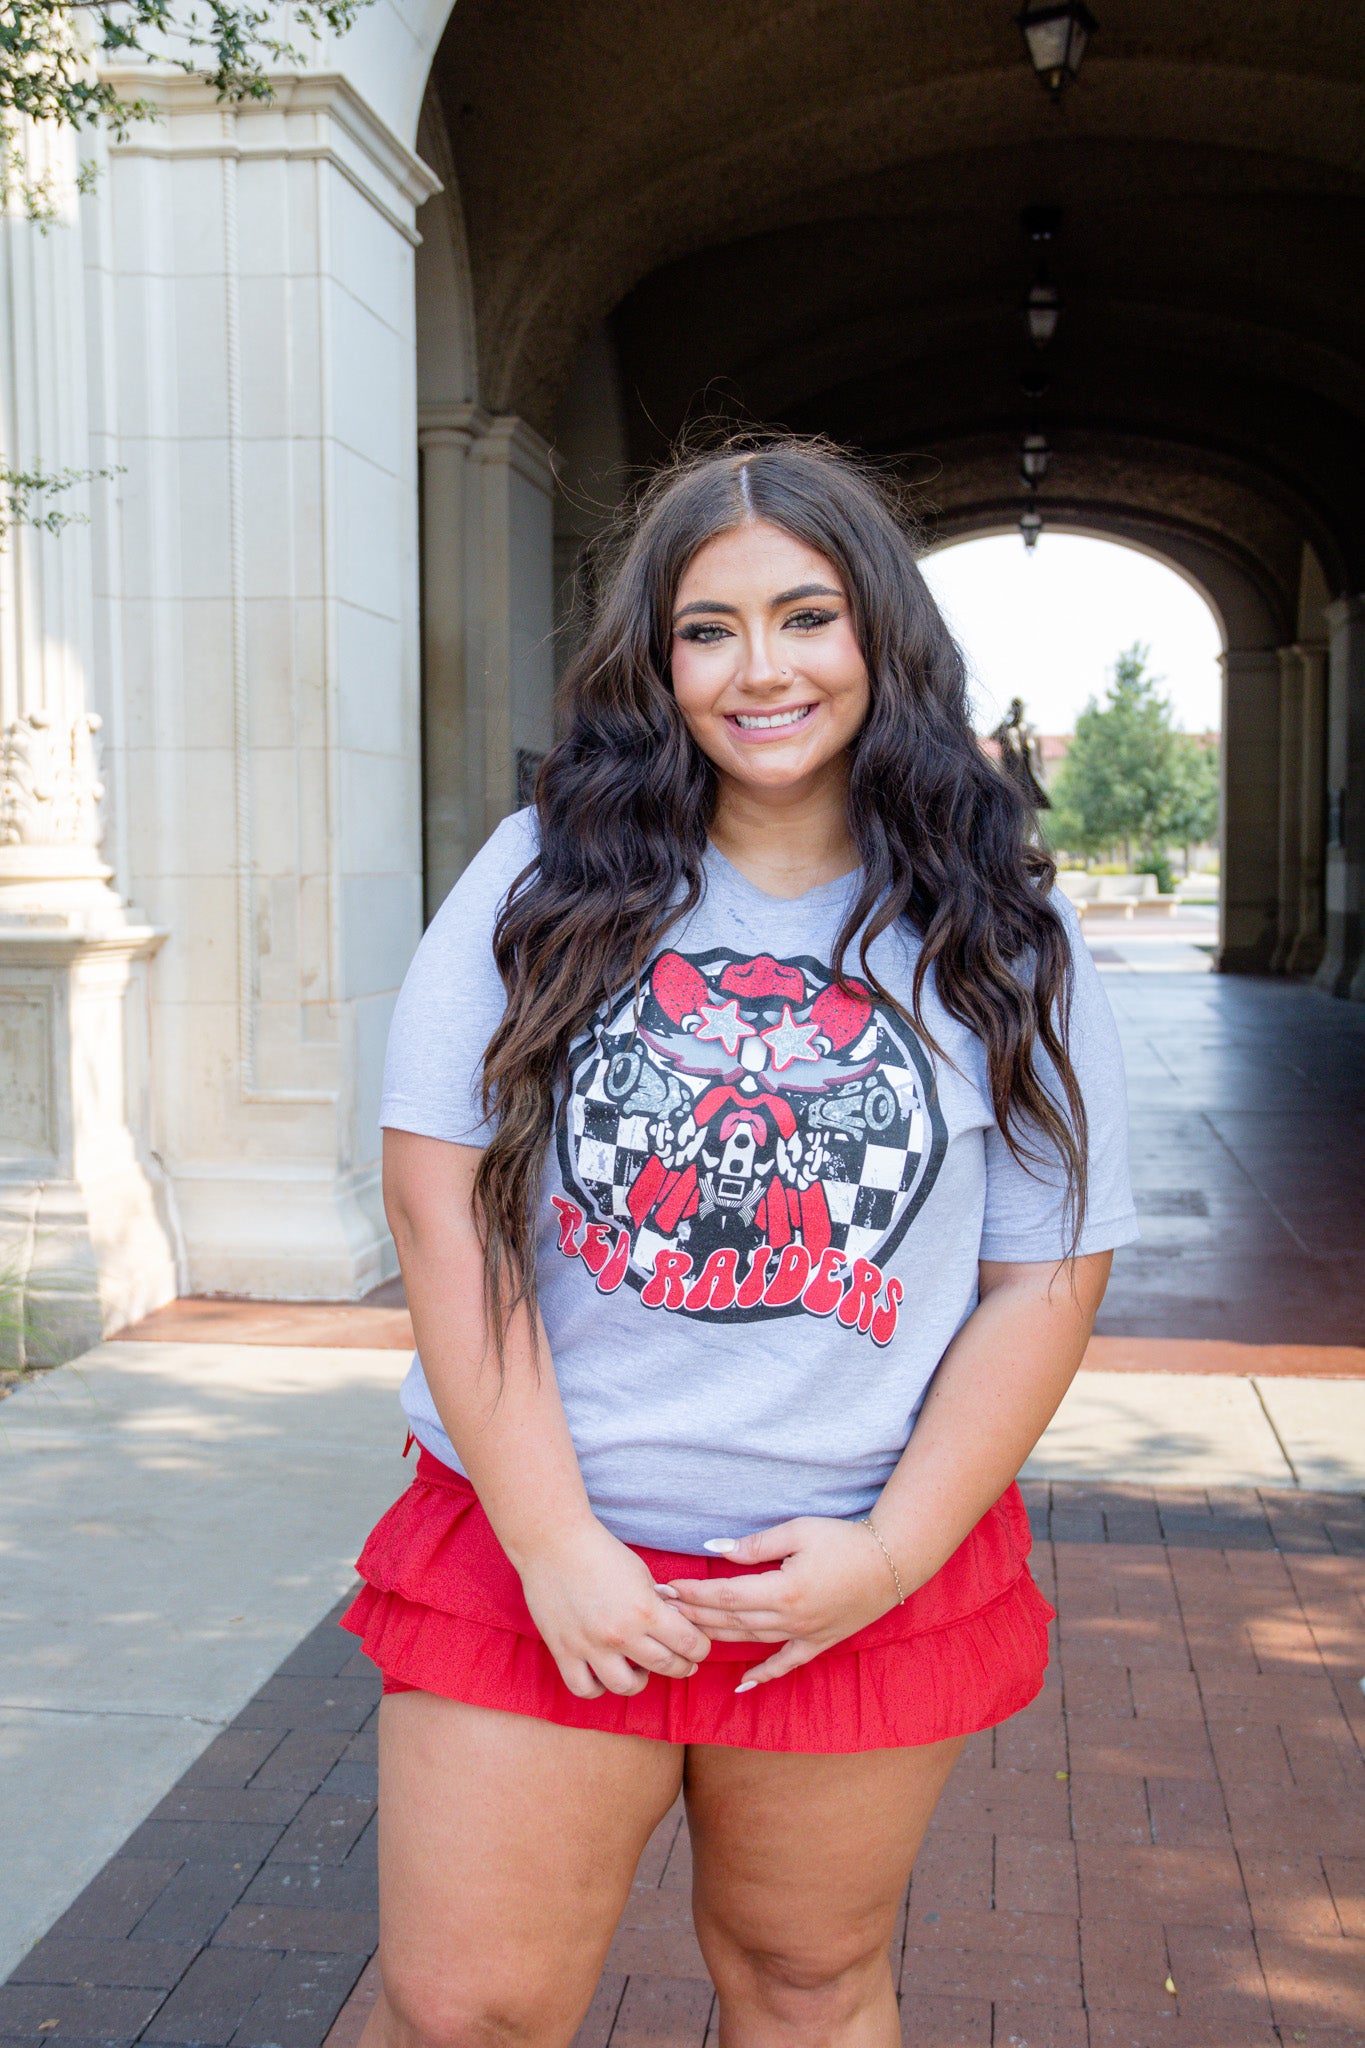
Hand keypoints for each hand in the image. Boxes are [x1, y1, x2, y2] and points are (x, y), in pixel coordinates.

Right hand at [516, 1516, 712, 1699]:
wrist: (553, 1541)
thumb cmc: (600, 1551)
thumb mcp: (641, 1573)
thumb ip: (656, 1604)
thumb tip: (672, 1625)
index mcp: (645, 1610)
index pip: (688, 1643)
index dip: (700, 1648)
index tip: (699, 1647)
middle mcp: (620, 1634)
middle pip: (665, 1666)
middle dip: (682, 1666)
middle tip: (683, 1662)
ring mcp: (589, 1646)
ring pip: (626, 1686)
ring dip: (641, 1681)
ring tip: (641, 1670)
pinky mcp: (563, 1650)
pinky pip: (584, 1687)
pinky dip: (598, 1687)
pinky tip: (604, 1674)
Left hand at [664, 1516, 903, 1689]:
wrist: (891, 1561)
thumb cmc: (843, 1539)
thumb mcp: (797, 1531)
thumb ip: (755, 1545)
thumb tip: (715, 1550)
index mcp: (784, 1590)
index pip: (727, 1596)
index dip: (695, 1593)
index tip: (669, 1588)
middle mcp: (791, 1619)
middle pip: (732, 1621)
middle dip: (695, 1615)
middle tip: (664, 1611)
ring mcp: (805, 1635)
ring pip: (750, 1641)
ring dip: (716, 1637)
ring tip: (685, 1632)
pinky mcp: (819, 1642)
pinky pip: (786, 1664)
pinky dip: (763, 1675)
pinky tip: (742, 1685)